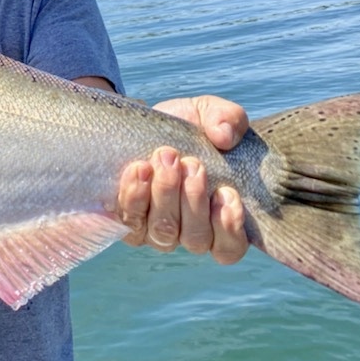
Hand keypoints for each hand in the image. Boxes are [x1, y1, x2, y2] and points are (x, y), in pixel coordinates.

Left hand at [116, 94, 249, 264]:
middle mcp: (190, 232)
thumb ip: (228, 119)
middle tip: (189, 162)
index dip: (230, 227)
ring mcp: (157, 231)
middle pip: (196, 238)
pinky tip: (138, 169)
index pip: (230, 247)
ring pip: (164, 232)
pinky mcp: (128, 222)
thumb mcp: (210, 113)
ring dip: (165, 194)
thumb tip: (224, 136)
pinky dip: (134, 196)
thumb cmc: (186, 127)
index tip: (226, 192)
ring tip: (164, 158)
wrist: (142, 124)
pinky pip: (129, 223)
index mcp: (219, 217)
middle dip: (193, 199)